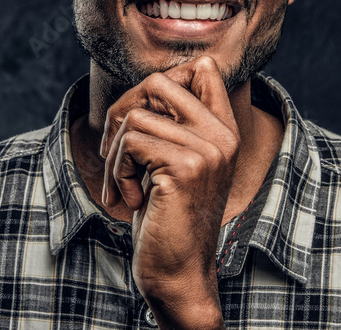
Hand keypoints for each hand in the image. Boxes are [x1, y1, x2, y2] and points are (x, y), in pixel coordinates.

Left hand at [100, 55, 236, 328]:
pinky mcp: (187, 167)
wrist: (179, 272)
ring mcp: (208, 150)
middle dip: (123, 112)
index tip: (145, 123)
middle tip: (119, 151)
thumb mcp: (174, 161)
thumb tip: (143, 86)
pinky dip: (117, 172)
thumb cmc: (167, 217)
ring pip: (135, 116)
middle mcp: (223, 134)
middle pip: (158, 81)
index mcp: (225, 129)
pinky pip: (130, 144)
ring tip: (127, 183)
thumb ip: (172, 122)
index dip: (159, 86)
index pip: (203, 68)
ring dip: (116, 153)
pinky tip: (133, 198)